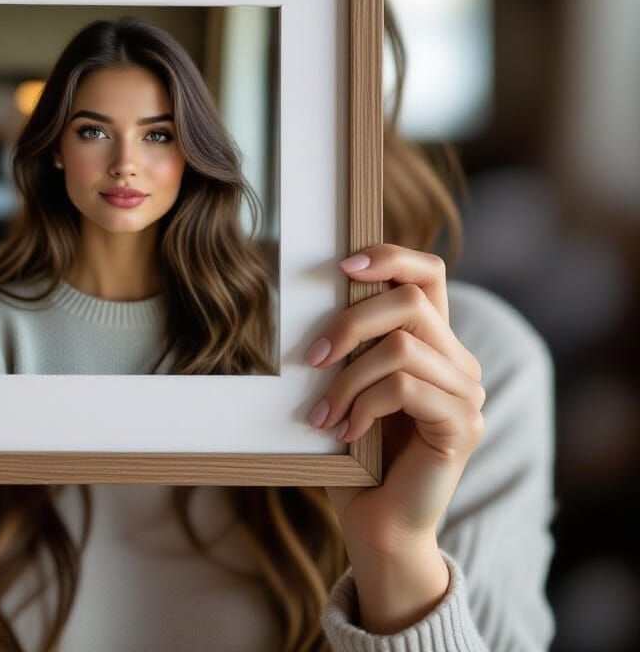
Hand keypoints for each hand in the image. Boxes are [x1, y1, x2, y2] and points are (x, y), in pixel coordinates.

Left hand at [304, 243, 485, 557]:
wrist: (375, 522)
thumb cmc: (354, 450)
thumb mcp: (349, 382)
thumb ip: (354, 342)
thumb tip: (319, 290)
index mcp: (434, 342)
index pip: (429, 273)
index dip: (391, 257)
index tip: (342, 266)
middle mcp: (459, 361)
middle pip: (410, 301)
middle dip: (350, 323)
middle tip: (312, 357)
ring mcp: (468, 393)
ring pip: (400, 347)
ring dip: (347, 379)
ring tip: (322, 413)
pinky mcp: (463, 424)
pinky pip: (403, 388)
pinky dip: (363, 405)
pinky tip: (346, 432)